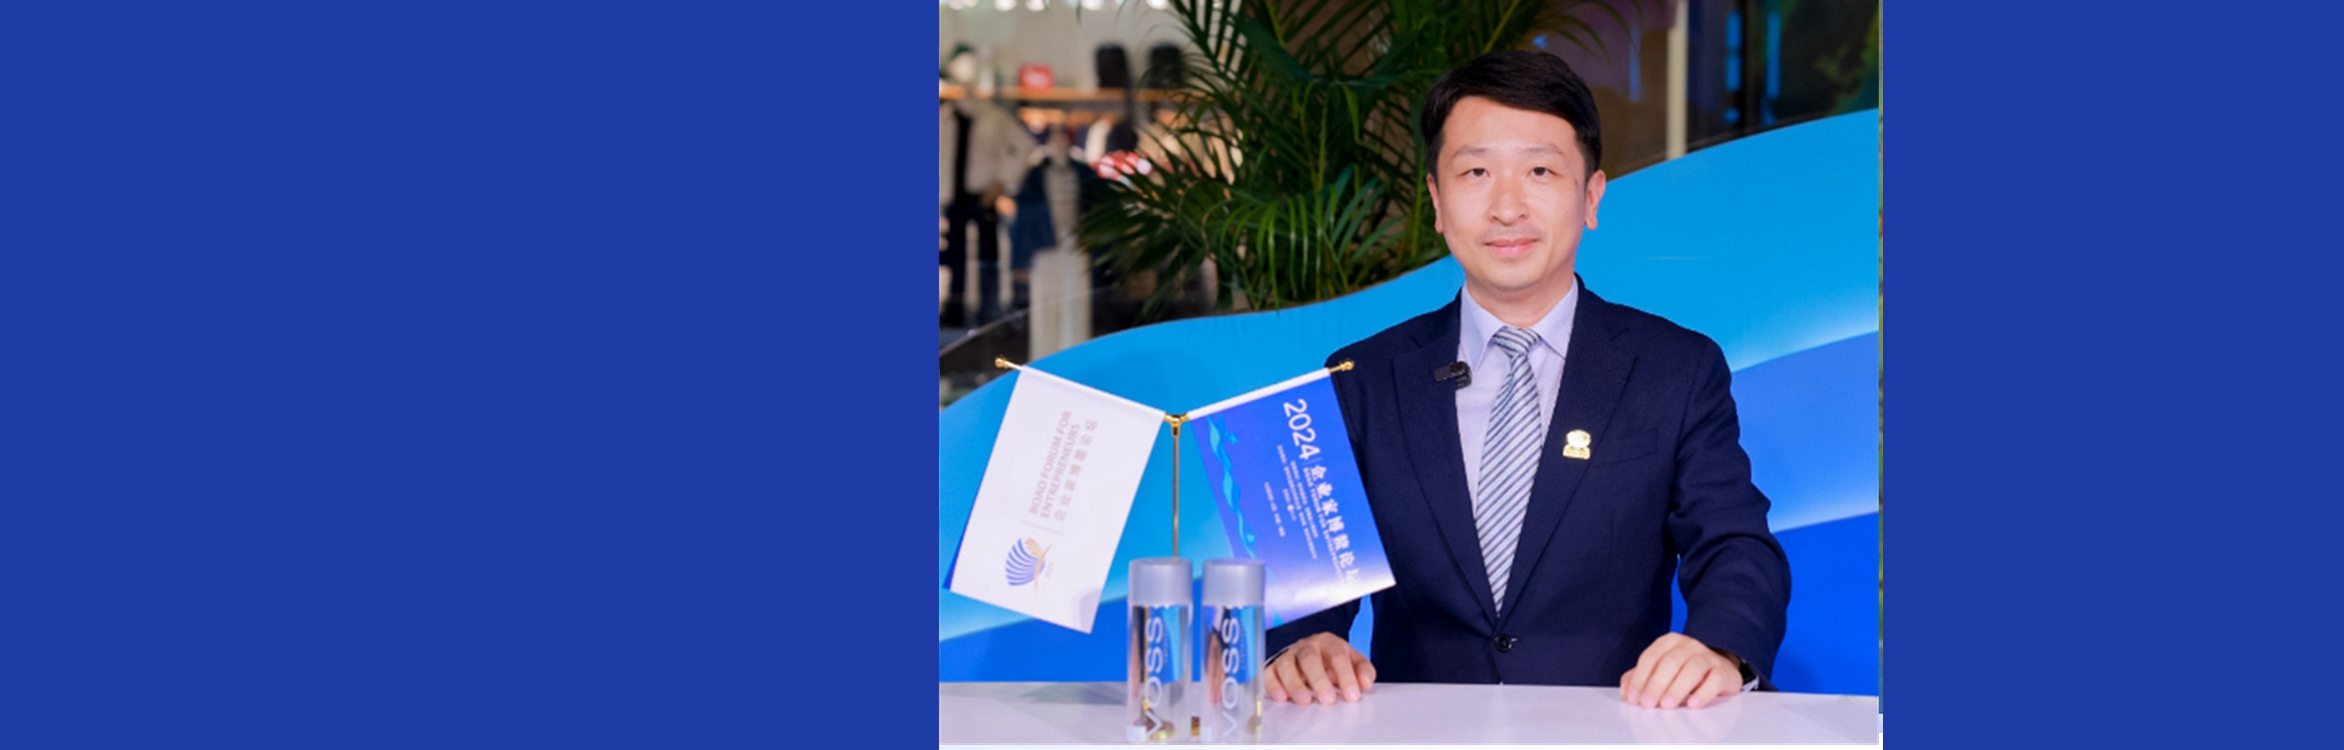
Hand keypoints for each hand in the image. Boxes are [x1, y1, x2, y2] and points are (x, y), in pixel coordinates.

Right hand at [1263, 632, 1375, 705]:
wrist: (1311, 652)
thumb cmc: (1332, 660)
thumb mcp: (1353, 661)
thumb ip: (1363, 670)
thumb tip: (1365, 683)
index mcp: (1328, 642)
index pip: (1337, 656)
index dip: (1345, 676)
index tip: (1352, 695)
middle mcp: (1306, 646)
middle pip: (1309, 659)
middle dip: (1319, 680)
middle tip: (1328, 699)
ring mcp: (1288, 656)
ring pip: (1287, 665)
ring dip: (1295, 684)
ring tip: (1304, 701)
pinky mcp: (1274, 667)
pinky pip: (1270, 674)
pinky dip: (1274, 685)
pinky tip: (1282, 697)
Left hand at [1618, 633, 1742, 709]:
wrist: (1720, 670)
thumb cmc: (1684, 672)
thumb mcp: (1660, 672)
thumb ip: (1640, 678)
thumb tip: (1626, 693)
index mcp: (1669, 642)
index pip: (1650, 658)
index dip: (1640, 678)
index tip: (1634, 698)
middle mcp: (1688, 645)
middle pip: (1670, 662)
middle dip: (1656, 684)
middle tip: (1648, 704)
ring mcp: (1707, 656)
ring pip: (1692, 669)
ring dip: (1677, 688)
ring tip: (1667, 705)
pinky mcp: (1723, 671)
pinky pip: (1714, 680)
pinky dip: (1703, 693)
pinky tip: (1693, 704)